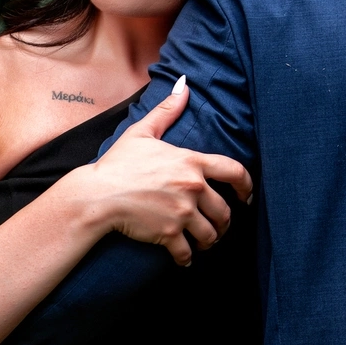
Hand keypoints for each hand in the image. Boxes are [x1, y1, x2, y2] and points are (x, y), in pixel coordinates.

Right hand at [77, 76, 252, 266]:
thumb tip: (183, 86)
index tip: (247, 196)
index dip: (247, 186)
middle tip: (218, 226)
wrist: (98, 195)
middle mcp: (193, 188)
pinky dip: (187, 258)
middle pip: (224, 210)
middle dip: (224, 221)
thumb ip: (166, 111)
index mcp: (191, 162)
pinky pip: (188, 252)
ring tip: (203, 242)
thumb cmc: (118, 163)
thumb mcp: (142, 132)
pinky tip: (185, 258)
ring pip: (210, 234)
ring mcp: (182, 212)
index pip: (234, 171)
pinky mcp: (170, 234)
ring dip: (209, 240)